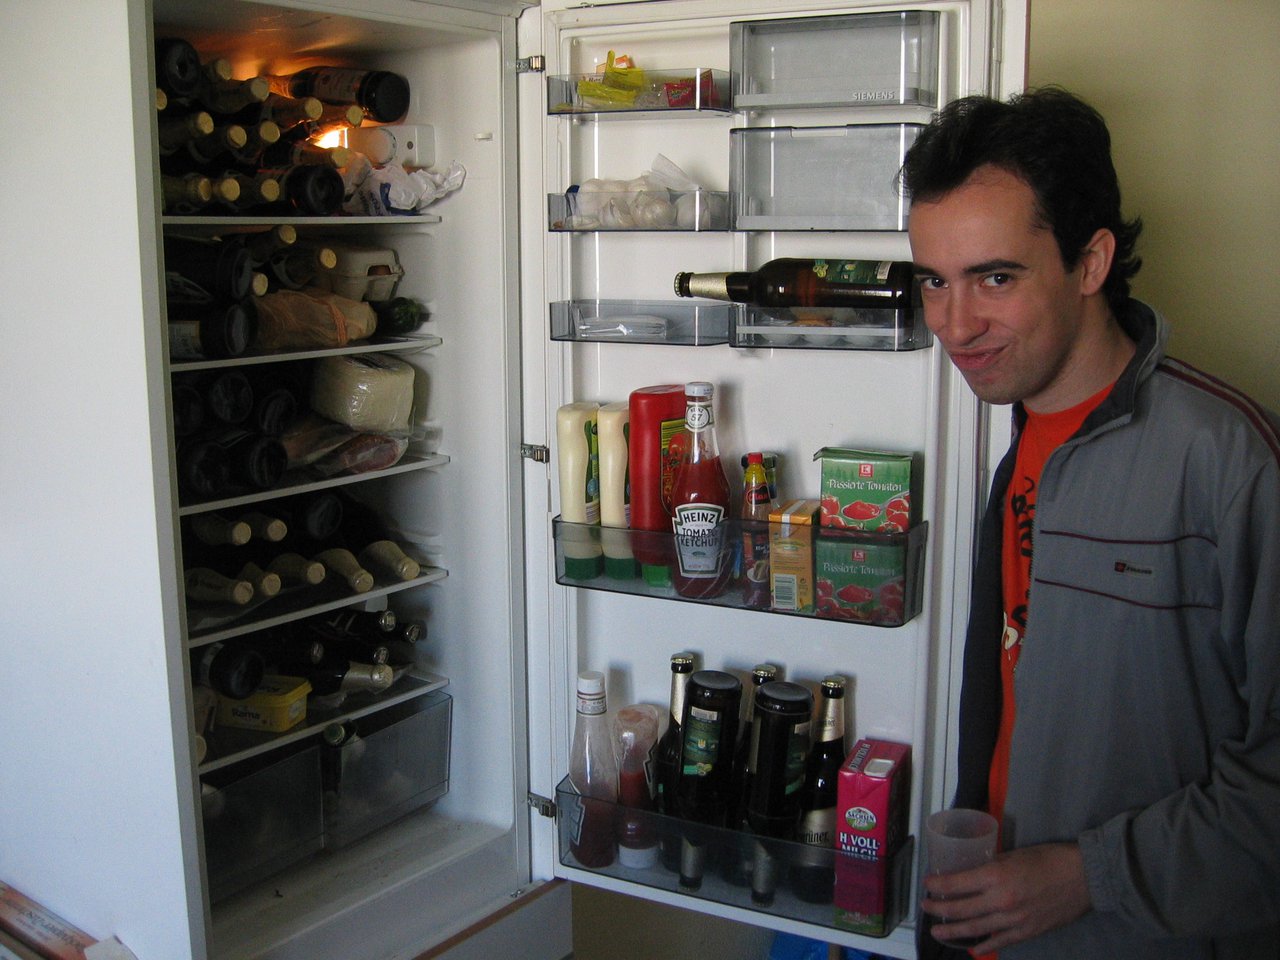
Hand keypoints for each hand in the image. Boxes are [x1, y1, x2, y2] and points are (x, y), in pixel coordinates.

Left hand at [921, 841, 1091, 951]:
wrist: (1083, 877)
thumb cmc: (1048, 859)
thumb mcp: (1013, 855)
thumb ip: (990, 867)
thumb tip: (972, 873)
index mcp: (996, 877)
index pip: (956, 884)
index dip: (937, 885)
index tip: (927, 884)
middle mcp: (1001, 901)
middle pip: (961, 909)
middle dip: (939, 908)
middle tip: (925, 906)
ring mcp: (1013, 920)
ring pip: (976, 929)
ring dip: (954, 930)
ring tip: (938, 931)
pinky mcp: (1026, 932)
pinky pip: (1000, 941)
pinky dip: (984, 945)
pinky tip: (972, 948)